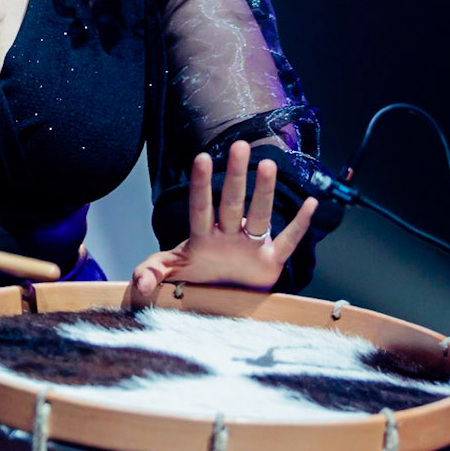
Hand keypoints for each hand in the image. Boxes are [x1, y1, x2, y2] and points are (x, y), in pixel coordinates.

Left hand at [128, 141, 316, 307]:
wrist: (223, 304)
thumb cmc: (198, 282)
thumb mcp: (173, 276)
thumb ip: (152, 271)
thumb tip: (138, 282)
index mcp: (203, 238)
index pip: (200, 207)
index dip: (201, 185)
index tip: (201, 158)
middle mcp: (228, 235)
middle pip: (231, 203)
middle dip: (235, 177)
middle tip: (240, 146)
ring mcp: (251, 247)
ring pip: (260, 216)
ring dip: (264, 193)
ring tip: (268, 164)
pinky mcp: (270, 263)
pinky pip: (289, 241)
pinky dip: (300, 225)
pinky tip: (310, 203)